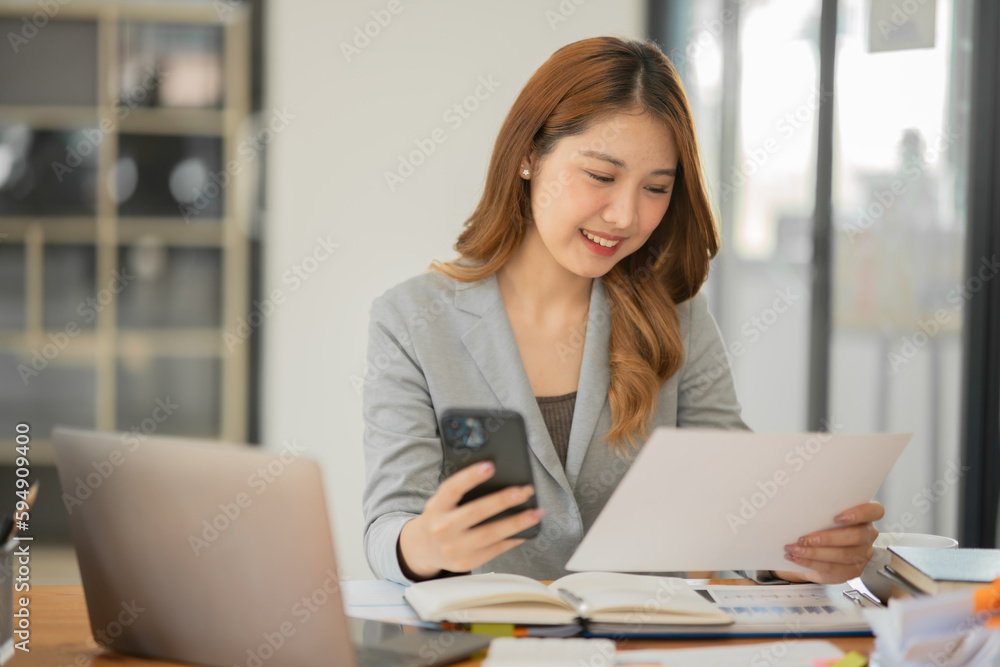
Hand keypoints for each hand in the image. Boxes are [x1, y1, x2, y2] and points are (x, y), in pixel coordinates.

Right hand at [397, 461, 544, 579]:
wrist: (423, 548)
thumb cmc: (440, 517)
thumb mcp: (442, 501)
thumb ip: (461, 491)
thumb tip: (497, 478)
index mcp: (436, 507)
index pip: (452, 488)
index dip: (471, 476)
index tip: (491, 465)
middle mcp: (443, 528)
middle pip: (476, 512)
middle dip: (503, 500)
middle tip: (524, 490)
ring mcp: (454, 548)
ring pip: (490, 534)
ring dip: (517, 523)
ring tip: (536, 512)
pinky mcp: (466, 562)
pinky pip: (495, 549)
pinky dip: (513, 539)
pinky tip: (526, 530)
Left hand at [775, 501, 883, 583]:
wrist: (819, 548)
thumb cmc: (822, 524)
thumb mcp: (825, 513)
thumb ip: (822, 508)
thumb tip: (798, 502)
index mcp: (865, 517)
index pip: (875, 511)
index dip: (859, 513)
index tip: (837, 516)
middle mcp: (867, 535)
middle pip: (856, 536)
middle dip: (827, 538)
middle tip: (803, 538)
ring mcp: (862, 554)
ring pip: (842, 555)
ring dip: (814, 553)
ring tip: (794, 549)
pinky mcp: (852, 570)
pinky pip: (832, 568)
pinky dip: (811, 563)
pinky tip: (797, 558)